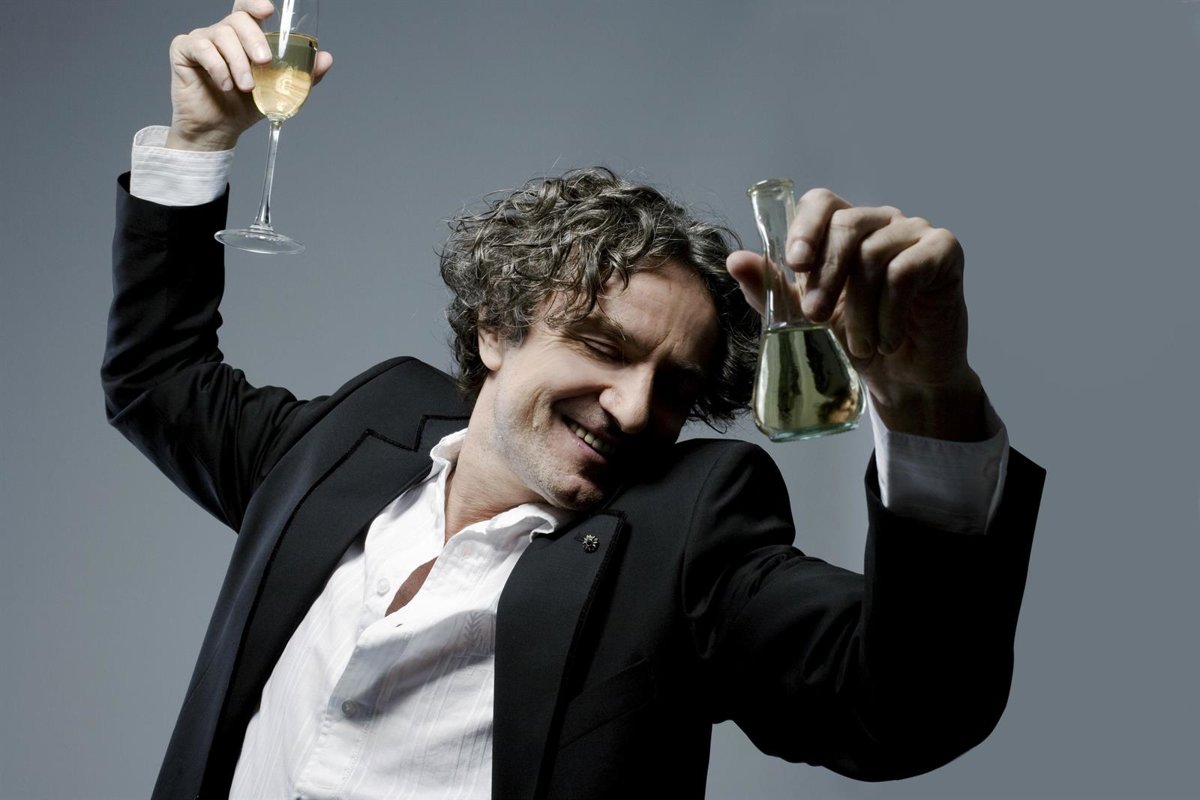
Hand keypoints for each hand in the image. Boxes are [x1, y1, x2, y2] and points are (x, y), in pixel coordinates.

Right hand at [166, 0, 332, 150]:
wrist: (218, 130)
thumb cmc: (244, 107)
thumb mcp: (278, 91)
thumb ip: (302, 75)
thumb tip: (326, 58)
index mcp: (244, 37)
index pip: (247, 8)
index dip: (255, 3)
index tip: (268, 10)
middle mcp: (223, 33)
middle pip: (238, 19)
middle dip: (254, 39)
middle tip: (264, 62)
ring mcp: (202, 39)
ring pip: (221, 34)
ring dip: (238, 62)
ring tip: (246, 86)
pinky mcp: (183, 50)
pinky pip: (201, 47)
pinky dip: (217, 67)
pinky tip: (225, 85)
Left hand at [727, 188, 985, 439]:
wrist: (905, 377)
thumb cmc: (858, 340)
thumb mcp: (805, 318)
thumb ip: (773, 289)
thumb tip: (734, 261)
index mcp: (846, 229)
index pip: (821, 202)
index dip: (805, 227)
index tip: (794, 265)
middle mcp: (882, 222)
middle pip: (846, 223)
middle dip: (825, 274)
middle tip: (815, 317)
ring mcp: (915, 232)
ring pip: (872, 254)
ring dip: (859, 310)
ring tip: (860, 346)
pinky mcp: (945, 251)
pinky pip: (906, 271)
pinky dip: (889, 313)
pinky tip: (888, 341)